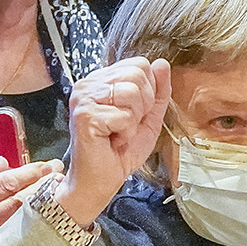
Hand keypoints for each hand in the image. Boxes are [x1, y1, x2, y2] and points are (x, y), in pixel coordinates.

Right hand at [0, 158, 61, 245]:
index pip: (2, 183)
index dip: (28, 173)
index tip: (47, 166)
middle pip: (16, 201)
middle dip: (42, 187)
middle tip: (61, 176)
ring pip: (18, 222)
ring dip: (40, 208)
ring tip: (59, 197)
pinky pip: (10, 242)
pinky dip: (27, 232)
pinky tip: (43, 228)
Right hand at [60, 58, 169, 220]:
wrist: (99, 181)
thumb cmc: (119, 152)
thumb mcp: (148, 118)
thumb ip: (157, 91)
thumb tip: (162, 63)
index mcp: (101, 80)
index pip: (139, 64)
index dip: (148, 91)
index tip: (134, 114)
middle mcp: (88, 84)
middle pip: (137, 74)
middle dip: (142, 105)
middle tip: (126, 125)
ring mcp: (84, 98)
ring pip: (132, 92)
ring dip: (133, 120)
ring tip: (119, 132)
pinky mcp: (85, 115)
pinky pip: (124, 115)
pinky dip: (125, 133)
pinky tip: (111, 140)